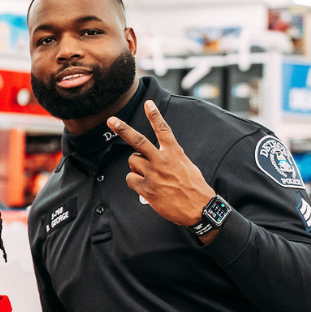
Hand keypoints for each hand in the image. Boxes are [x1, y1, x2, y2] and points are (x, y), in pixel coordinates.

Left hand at [108, 100, 217, 232]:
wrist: (199, 208)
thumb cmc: (195, 188)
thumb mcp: (187, 165)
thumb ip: (171, 157)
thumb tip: (159, 155)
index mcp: (174, 153)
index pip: (163, 130)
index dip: (154, 115)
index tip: (148, 103)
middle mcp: (162, 160)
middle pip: (138, 141)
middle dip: (123, 129)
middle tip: (111, 120)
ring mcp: (153, 174)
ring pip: (133, 161)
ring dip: (136, 166)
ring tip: (148, 174)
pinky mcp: (146, 189)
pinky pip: (130, 179)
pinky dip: (134, 181)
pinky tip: (144, 186)